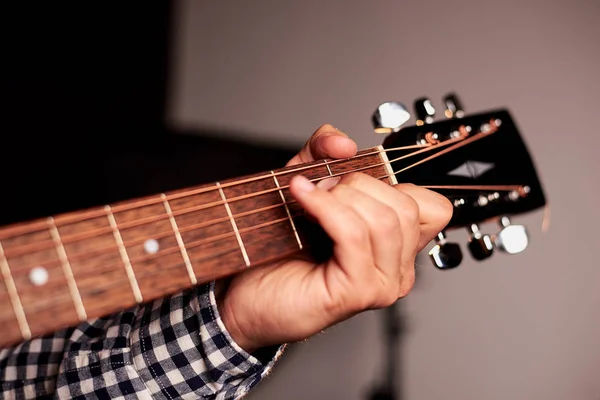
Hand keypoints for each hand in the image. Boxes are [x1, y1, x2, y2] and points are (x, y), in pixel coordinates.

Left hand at [217, 124, 452, 351]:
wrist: (244, 291)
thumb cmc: (278, 248)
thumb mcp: (306, 183)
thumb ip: (324, 151)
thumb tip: (343, 142)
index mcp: (397, 248)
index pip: (434, 208)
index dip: (393, 181)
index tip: (350, 182)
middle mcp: (397, 271)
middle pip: (406, 207)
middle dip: (359, 185)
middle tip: (322, 189)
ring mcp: (381, 285)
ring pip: (384, 220)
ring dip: (340, 197)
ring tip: (308, 199)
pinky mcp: (357, 292)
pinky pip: (354, 234)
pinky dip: (325, 207)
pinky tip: (302, 199)